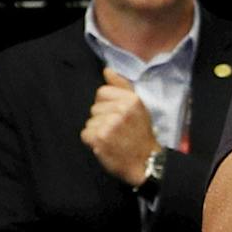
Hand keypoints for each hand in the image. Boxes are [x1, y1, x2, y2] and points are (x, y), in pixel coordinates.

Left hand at [82, 68, 159, 184]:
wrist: (146, 162)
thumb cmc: (141, 135)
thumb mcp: (139, 107)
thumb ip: (122, 87)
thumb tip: (107, 70)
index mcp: (132, 99)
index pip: (102, 93)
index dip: (107, 105)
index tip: (118, 116)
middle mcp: (121, 109)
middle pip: (94, 108)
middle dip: (102, 119)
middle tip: (118, 130)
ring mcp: (110, 124)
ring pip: (89, 122)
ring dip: (98, 131)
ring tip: (113, 139)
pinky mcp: (100, 138)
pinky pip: (85, 134)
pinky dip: (93, 142)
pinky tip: (106, 145)